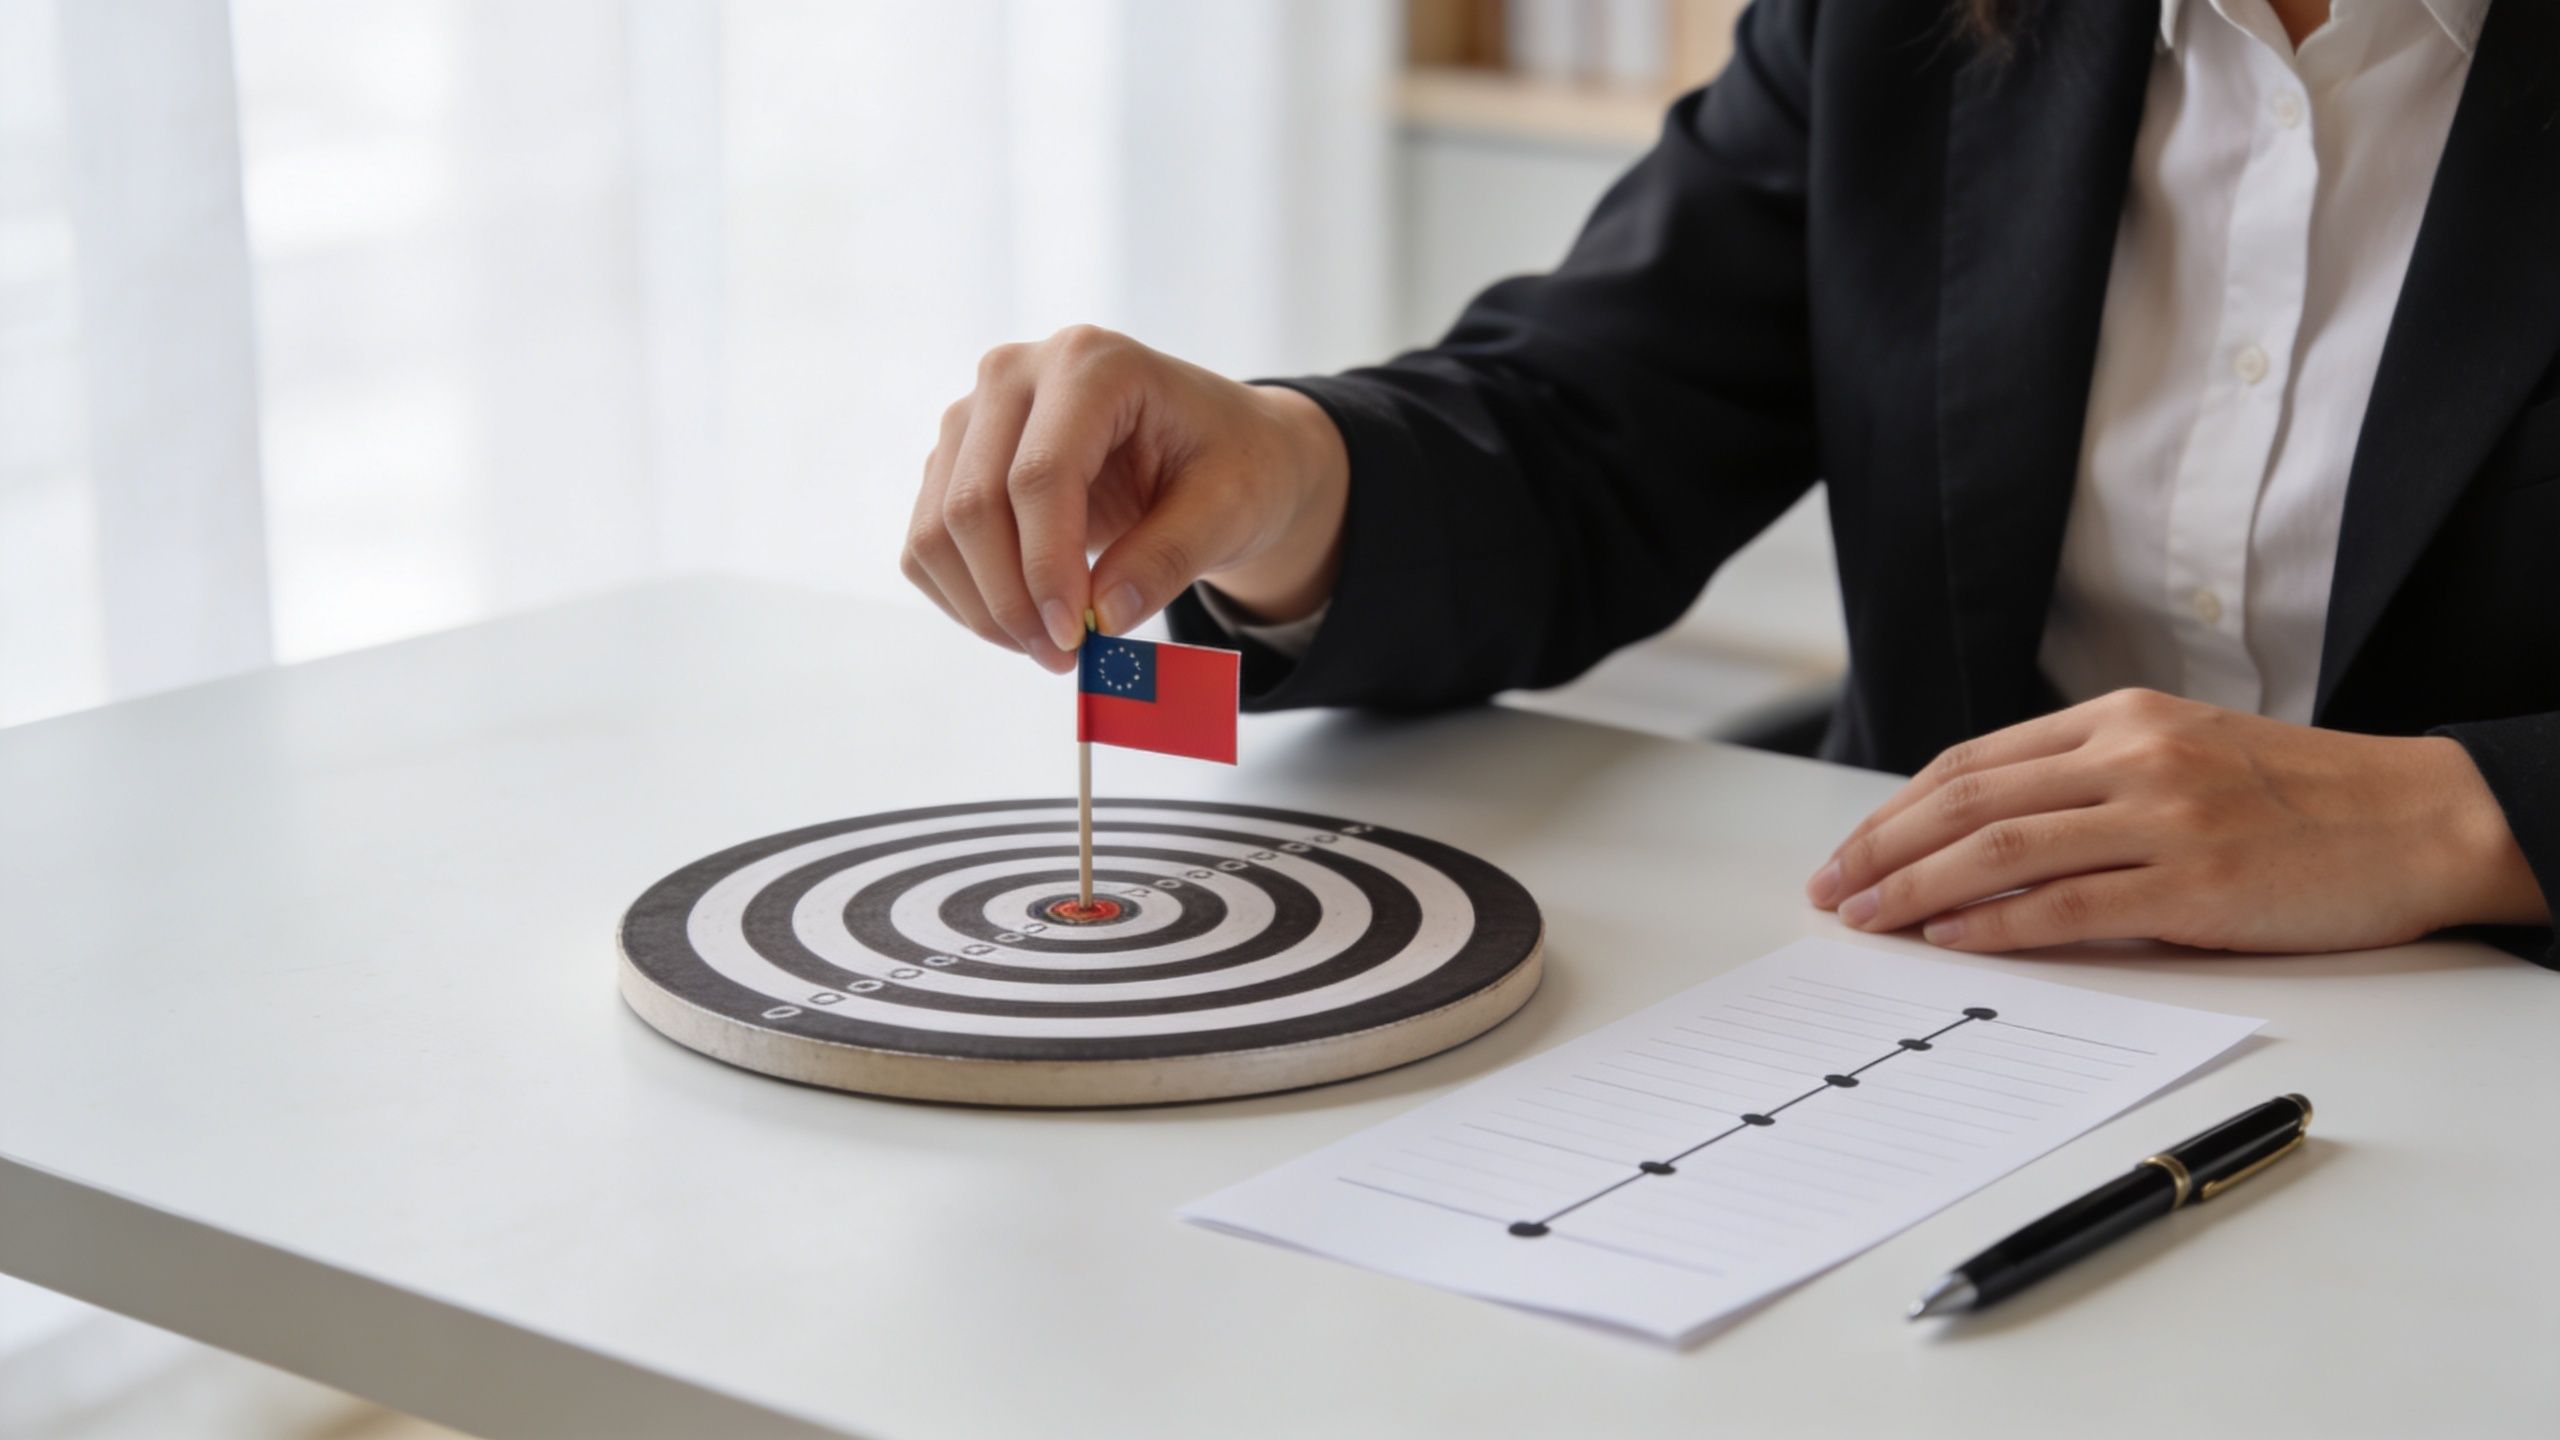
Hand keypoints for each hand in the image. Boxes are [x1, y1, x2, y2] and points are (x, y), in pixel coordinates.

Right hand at [902, 325, 1349, 671]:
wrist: (1217, 447)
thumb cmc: (1231, 463)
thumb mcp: (1227, 510)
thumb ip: (1167, 559)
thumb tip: (1102, 619)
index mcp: (1091, 364)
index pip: (1039, 474)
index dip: (1047, 566)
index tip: (1075, 638)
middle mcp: (1016, 374)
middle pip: (974, 502)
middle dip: (1012, 599)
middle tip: (1064, 658)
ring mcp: (975, 414)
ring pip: (937, 528)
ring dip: (984, 607)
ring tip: (1049, 647)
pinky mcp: (955, 459)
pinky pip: (928, 544)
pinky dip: (965, 597)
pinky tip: (1022, 621)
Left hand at [1805, 688, 2548, 953]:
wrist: (2421, 819)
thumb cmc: (2302, 799)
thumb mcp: (2187, 756)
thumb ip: (2094, 782)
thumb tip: (1987, 836)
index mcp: (2121, 719)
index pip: (1975, 762)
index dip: (1898, 809)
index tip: (1850, 850)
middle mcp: (2132, 757)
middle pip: (1967, 800)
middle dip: (1881, 847)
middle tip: (1829, 890)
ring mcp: (2163, 817)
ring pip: (2000, 850)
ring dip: (1915, 888)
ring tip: (1866, 920)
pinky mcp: (2196, 882)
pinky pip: (2068, 905)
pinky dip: (1994, 924)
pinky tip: (1946, 940)